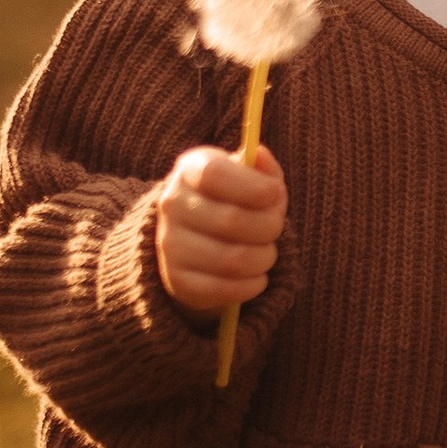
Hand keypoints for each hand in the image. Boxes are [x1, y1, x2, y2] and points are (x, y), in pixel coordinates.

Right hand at [155, 144, 286, 319]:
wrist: (198, 238)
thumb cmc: (234, 200)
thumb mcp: (249, 177)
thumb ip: (262, 169)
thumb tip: (261, 157)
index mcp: (190, 170)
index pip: (215, 175)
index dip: (253, 187)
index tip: (276, 194)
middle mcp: (173, 205)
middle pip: (232, 221)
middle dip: (269, 227)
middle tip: (276, 227)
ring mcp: (170, 245)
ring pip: (233, 260)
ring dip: (264, 258)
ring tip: (268, 253)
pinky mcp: (178, 280)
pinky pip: (224, 290)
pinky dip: (252, 286)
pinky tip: (257, 276)